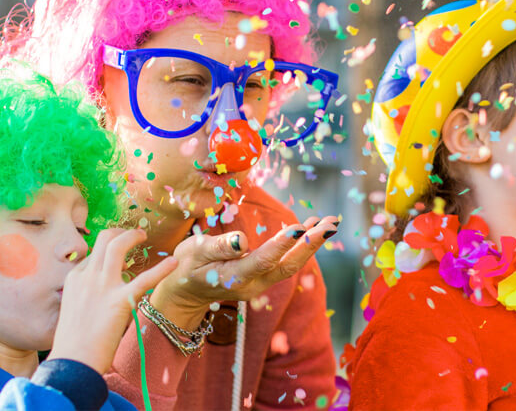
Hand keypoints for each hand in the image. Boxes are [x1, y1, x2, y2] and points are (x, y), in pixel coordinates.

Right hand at [47, 228, 176, 372]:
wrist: (73, 362)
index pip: (94, 254)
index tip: (121, 256)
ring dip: (133, 236)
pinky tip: (174, 263)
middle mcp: (87, 277)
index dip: (108, 251)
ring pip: (117, 246)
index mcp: (75, 279)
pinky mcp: (120, 301)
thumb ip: (88, 293)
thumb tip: (105, 288)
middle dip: (121, 232)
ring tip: (144, 236)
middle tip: (135, 235)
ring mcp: (102, 287)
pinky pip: (144, 279)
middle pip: (104, 239)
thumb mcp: (73, 309)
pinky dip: (161, 269)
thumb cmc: (74, 343)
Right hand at [148, 216, 338, 329]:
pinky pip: (286, 263)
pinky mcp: (263, 278)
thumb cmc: (186, 267)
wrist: (185, 293)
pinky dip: (301, 245)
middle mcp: (253, 284)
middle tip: (331, 224)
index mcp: (234, 277)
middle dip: (311, 244)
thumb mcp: (194, 253)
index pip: (263, 260)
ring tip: (328, 222)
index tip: (299, 227)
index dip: (281, 244)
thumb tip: (242, 240)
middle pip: (288, 266)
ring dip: (311, 244)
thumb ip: (218, 247)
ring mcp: (260, 284)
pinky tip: (311, 228)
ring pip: (291, 265)